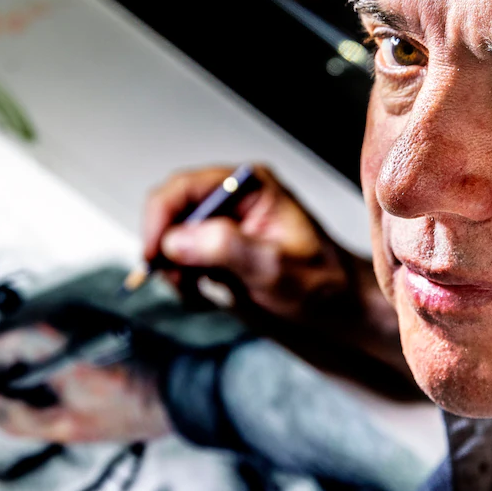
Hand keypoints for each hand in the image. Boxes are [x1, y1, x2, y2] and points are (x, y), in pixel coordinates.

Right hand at [0, 323, 173, 444]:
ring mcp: (79, 312)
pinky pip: (50, 332)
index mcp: (48, 333)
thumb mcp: (65, 425)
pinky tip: (41, 383)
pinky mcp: (93, 319)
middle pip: (4, 335)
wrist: (182, 387)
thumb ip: (15, 416)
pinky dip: (35, 355)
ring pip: (27, 333)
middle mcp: (61, 312)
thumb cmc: (131, 406)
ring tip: (12, 399)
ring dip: (12, 362)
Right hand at [142, 164, 355, 323]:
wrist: (338, 306)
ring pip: (171, 236)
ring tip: (197, 292)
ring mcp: (223, 220)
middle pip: (171, 209)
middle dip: (165, 247)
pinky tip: (203, 294)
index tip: (153, 255)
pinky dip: (182, 278)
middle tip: (178, 281)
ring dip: (173, 267)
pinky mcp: (218, 245)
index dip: (160, 218)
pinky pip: (181, 256)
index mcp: (249, 184)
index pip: (185, 187)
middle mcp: (232, 195)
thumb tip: (175, 239)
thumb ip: (225, 247)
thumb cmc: (320, 282)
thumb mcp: (274, 267)